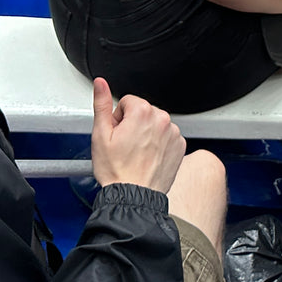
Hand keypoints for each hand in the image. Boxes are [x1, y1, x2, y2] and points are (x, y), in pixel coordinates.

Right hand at [90, 77, 184, 191]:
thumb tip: (100, 83)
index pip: (127, 101)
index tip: (117, 134)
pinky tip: (149, 158)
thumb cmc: (116, 171)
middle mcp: (162, 119)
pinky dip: (159, 144)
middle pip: (142, 111)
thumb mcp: (100, 135)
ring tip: (136, 154)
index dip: (118, 118)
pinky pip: (167, 137)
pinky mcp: (180, 146)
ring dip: (147, 133)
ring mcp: (173, 133)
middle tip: (125, 146)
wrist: (134, 197)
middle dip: (133, 124)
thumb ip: (101, 104)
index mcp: (142, 112)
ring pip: (155, 124)